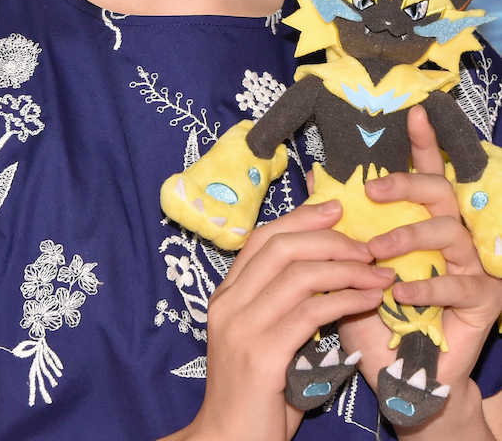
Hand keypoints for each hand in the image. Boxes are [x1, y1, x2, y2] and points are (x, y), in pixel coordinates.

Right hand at [175, 200, 393, 440]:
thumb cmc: (255, 396)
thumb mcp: (265, 340)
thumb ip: (285, 307)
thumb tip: (329, 273)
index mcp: (225, 296)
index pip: (262, 238)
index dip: (301, 218)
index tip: (336, 208)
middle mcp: (229, 304)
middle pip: (282, 247)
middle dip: (330, 239)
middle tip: (366, 246)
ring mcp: (242, 328)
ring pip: (300, 274)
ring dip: (347, 268)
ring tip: (378, 273)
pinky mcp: (263, 355)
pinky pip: (312, 312)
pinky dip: (347, 299)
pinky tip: (369, 300)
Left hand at [339, 105, 501, 435]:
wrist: (397, 377)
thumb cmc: (372, 318)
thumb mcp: (347, 267)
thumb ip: (338, 226)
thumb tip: (314, 179)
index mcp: (422, 220)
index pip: (426, 173)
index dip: (424, 142)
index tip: (414, 112)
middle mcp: (452, 235)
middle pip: (441, 191)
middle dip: (409, 183)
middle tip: (375, 191)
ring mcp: (472, 265)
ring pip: (449, 232)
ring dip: (408, 238)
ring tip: (375, 254)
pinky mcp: (484, 300)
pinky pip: (457, 283)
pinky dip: (425, 287)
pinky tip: (399, 294)